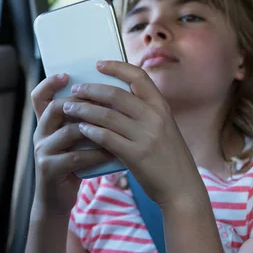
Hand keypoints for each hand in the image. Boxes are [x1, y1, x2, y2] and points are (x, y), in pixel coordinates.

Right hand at [31, 73, 112, 215]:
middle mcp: (40, 134)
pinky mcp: (50, 169)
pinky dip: (96, 153)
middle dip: (81, 102)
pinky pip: (75, 157)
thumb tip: (110, 97)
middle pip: (55, 108)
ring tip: (116, 125)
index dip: (49, 84)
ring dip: (95, 128)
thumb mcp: (74, 141)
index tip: (66, 75)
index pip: (40, 97)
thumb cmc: (73, 166)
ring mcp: (43, 152)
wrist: (57, 200)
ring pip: (69, 131)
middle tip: (104, 100)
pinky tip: (112, 152)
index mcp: (46, 124)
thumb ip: (83, 121)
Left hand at [62, 61, 204, 207]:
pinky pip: (107, 138)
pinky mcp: (136, 155)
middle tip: (75, 89)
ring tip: (69, 108)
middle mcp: (155, 117)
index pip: (138, 77)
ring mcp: (146, 136)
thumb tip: (120, 98)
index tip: (98, 64)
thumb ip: (147, 113)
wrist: (182, 189)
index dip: (117, 67)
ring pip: (107, 115)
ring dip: (84, 109)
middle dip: (91, 89)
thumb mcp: (165, 128)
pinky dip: (91, 131)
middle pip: (116, 94)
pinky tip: (81, 129)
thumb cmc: (170, 159)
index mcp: (162, 107)